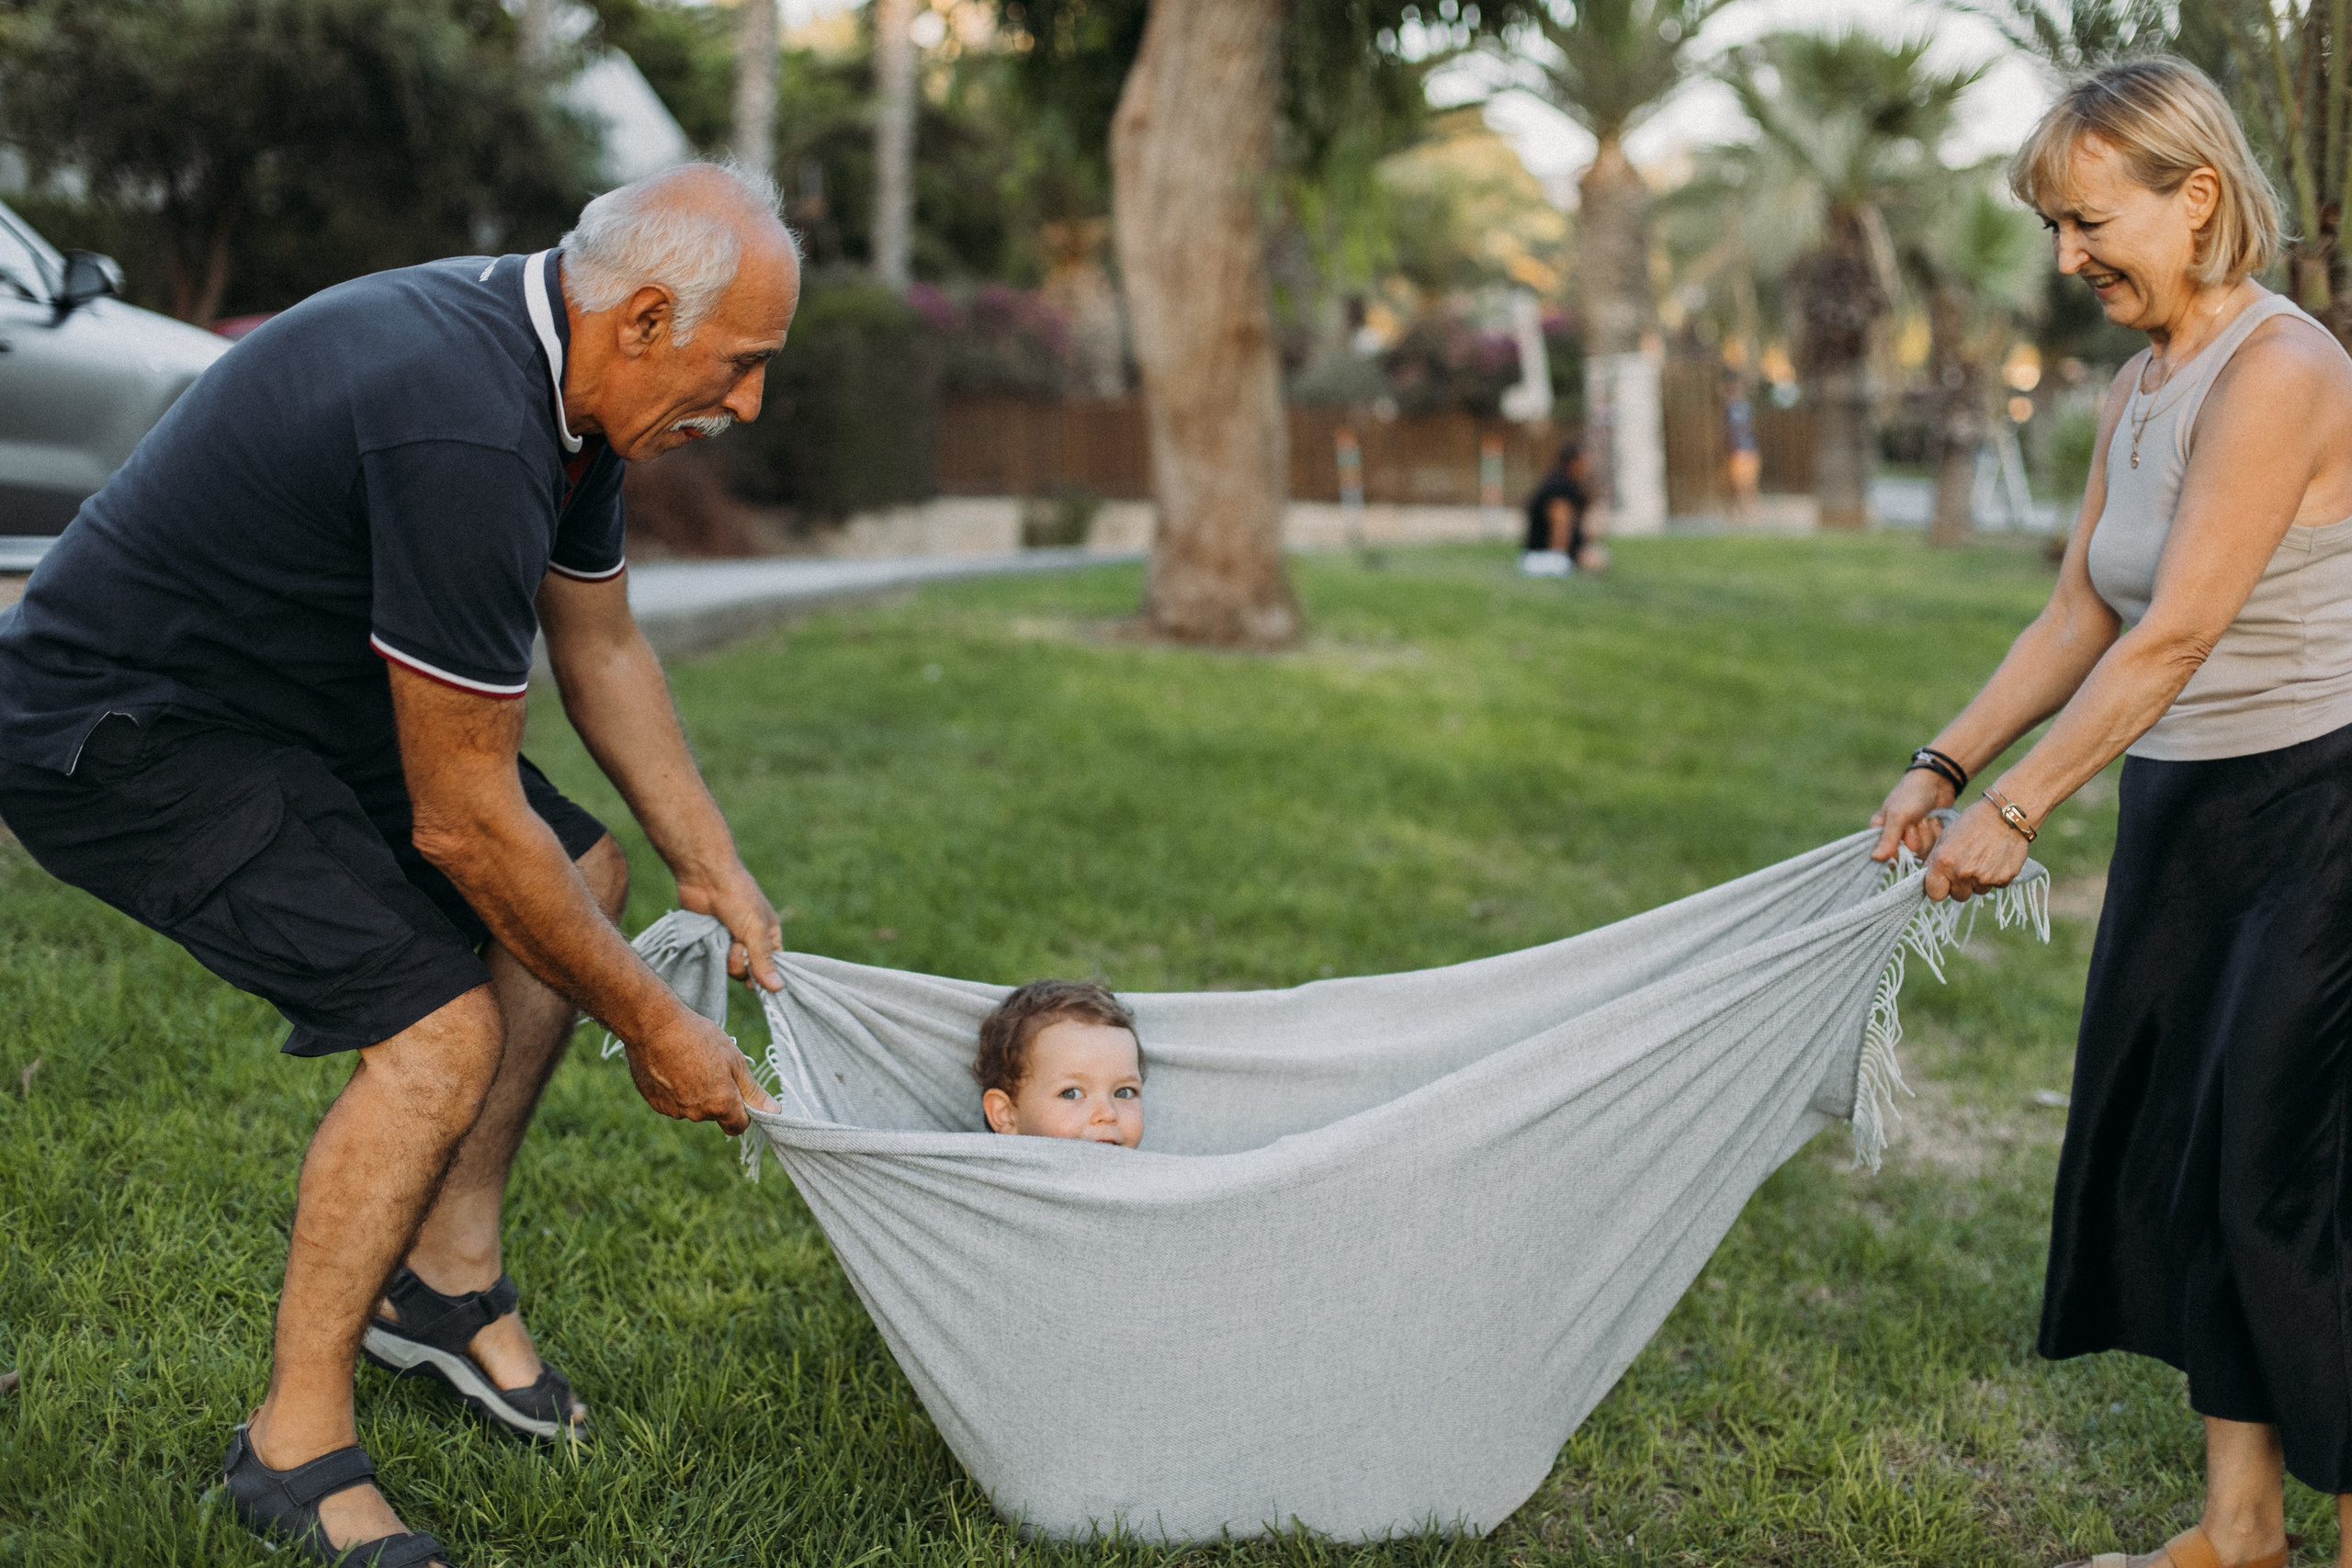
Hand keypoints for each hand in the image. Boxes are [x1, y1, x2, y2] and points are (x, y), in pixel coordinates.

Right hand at [621, 1006, 779, 1134]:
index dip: (742, 1112)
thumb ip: (753, 1091)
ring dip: (695, 1092)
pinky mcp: (654, 1102)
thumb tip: (774, 1112)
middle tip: (711, 1065)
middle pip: (714, 1114)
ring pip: (692, 1107)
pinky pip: (672, 1101)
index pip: (737, 1126)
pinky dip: (675, 1089)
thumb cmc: (698, 1038)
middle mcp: (696, 1114)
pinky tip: (672, 1066)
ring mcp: (672, 1110)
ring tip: (689, 1061)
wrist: (653, 1026)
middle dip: (717, 1096)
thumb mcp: (734, 1060)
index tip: (739, 1093)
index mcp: (720, 1105)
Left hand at [676, 857, 782, 991]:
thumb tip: (778, 989)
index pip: (773, 966)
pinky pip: (714, 960)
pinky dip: (712, 952)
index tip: (755, 980)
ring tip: (721, 936)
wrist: (705, 878)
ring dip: (726, 957)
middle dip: (741, 963)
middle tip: (735, 945)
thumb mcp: (755, 930)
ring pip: (731, 968)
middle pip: (749, 972)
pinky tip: (710, 939)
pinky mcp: (711, 941)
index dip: (765, 974)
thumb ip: (764, 960)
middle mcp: (751, 941)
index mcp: (769, 936)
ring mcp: (730, 942)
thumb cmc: (738, 898)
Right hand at [1869, 768, 1956, 862]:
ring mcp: (1914, 838)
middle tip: (1915, 820)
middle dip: (1916, 837)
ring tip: (1925, 817)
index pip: (1885, 856)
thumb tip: (1875, 858)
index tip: (1902, 839)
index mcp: (1881, 832)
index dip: (1896, 852)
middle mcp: (1896, 838)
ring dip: (1928, 832)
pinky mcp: (1929, 838)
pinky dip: (1937, 831)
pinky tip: (1934, 819)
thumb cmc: (1911, 795)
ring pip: (1924, 850)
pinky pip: (1936, 846)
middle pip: (1908, 855)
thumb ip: (1888, 838)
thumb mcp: (1897, 815)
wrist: (1937, 782)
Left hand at [1921, 800, 2032, 901]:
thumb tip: (1928, 878)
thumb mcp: (1945, 837)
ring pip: (1978, 891)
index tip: (1943, 883)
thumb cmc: (1973, 823)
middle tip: (1966, 868)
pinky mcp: (2004, 879)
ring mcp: (1984, 878)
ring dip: (1978, 881)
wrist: (2005, 816)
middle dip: (1960, 886)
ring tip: (1983, 859)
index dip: (1938, 888)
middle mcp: (1963, 873)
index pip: (1935, 894)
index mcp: (1944, 863)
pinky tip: (1996, 859)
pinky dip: (1995, 876)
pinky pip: (1996, 886)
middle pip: (1958, 896)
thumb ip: (1935, 861)